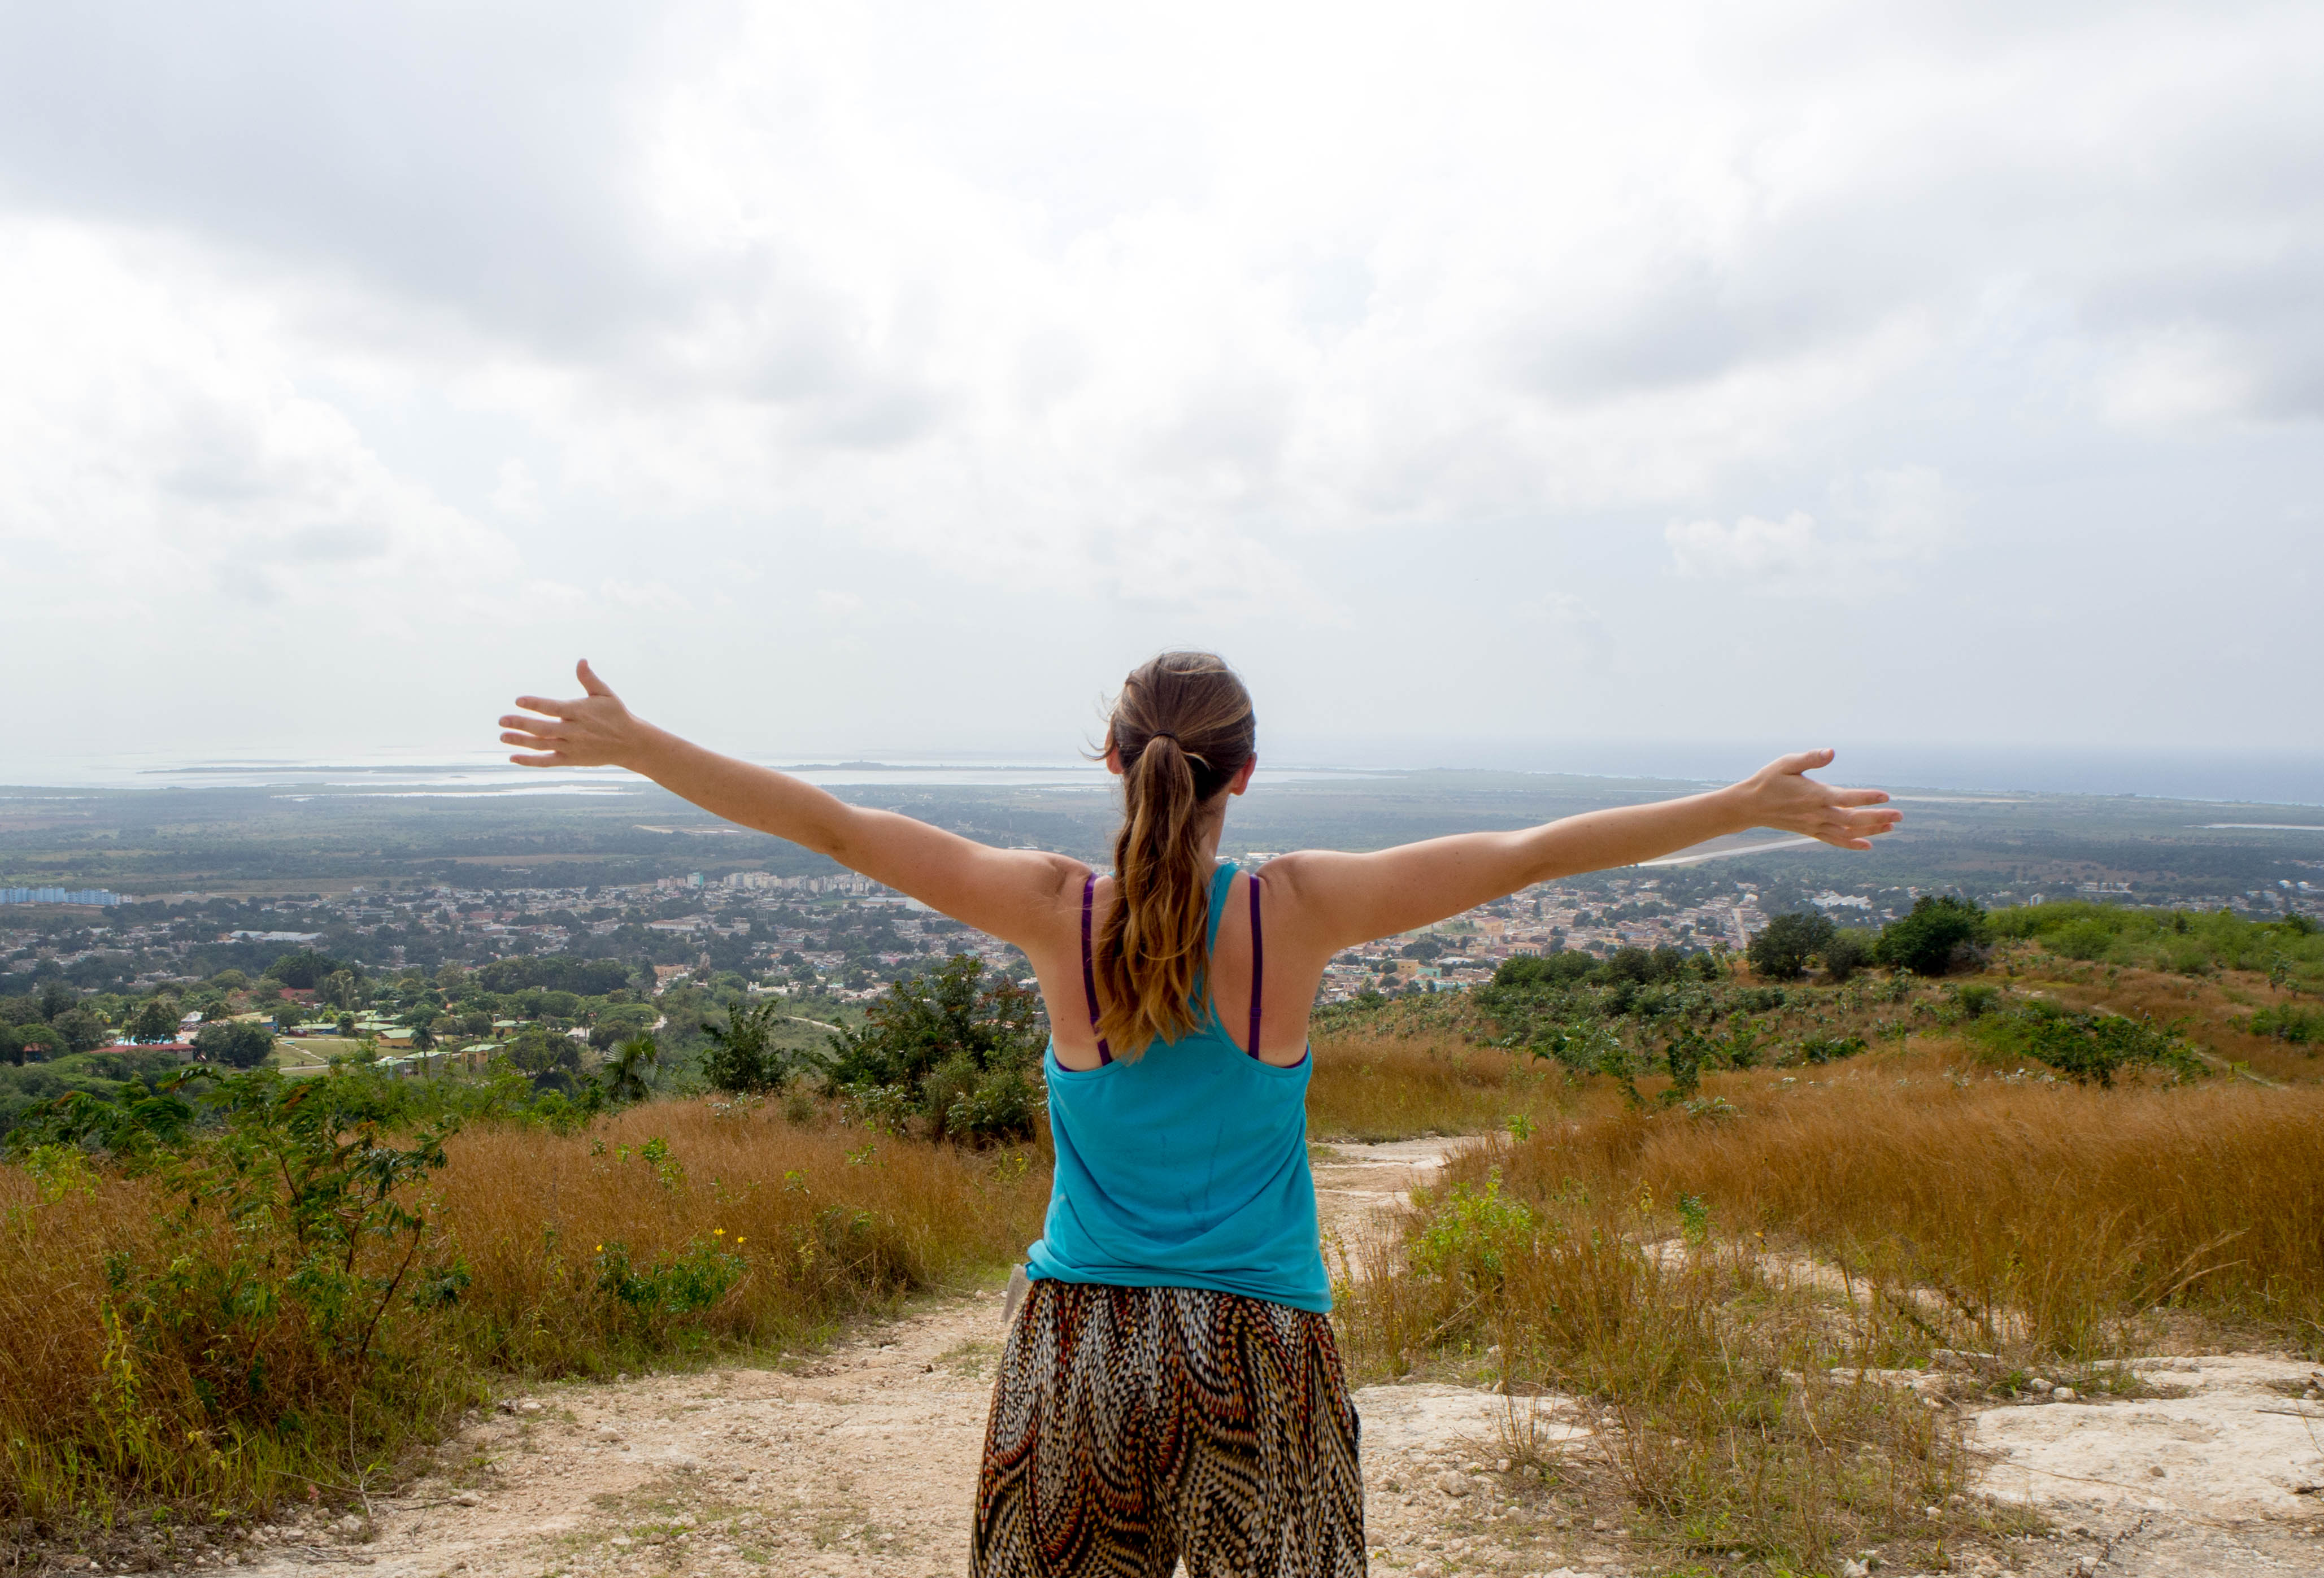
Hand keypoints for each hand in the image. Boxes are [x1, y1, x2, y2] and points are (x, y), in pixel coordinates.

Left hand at [499, 660, 653, 768]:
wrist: (631, 743)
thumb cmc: (616, 715)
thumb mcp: (606, 694)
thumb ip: (589, 679)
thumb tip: (581, 661)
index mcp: (580, 712)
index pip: (553, 708)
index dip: (536, 704)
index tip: (519, 700)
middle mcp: (575, 731)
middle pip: (543, 728)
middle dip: (521, 724)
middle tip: (502, 720)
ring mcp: (572, 747)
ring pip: (542, 745)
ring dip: (521, 741)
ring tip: (503, 736)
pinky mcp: (572, 759)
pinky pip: (548, 761)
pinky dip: (530, 761)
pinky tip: (513, 757)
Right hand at [1732, 749, 1899, 849]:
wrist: (1749, 806)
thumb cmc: (1768, 780)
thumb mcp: (1786, 763)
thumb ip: (1810, 758)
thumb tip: (1831, 752)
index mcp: (1813, 795)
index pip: (1846, 798)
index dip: (1866, 798)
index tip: (1886, 796)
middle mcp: (1816, 814)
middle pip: (1853, 820)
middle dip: (1878, 818)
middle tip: (1900, 815)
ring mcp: (1814, 825)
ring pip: (1847, 833)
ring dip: (1870, 830)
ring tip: (1891, 827)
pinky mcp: (1810, 831)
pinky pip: (1835, 841)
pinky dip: (1852, 844)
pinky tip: (1868, 844)